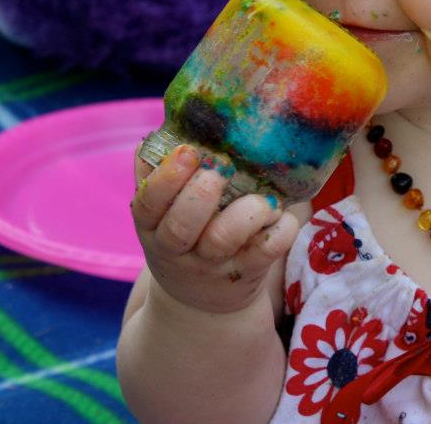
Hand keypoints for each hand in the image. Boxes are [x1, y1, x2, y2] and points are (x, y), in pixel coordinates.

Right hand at [131, 144, 298, 315]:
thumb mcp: (164, 215)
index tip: (188, 151)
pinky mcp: (247, 274)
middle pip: (181, 227)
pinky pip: (265, 252)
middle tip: (220, 169)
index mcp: (153, 226)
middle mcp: (177, 250)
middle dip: (200, 194)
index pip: (147, 204)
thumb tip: (166, 127)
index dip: (166, 178)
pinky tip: (283, 214)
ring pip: (223, 240)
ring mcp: (212, 266)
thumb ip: (164, 176)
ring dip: (246, 212)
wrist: (201, 303)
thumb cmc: (187, 237)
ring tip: (263, 196)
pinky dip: (280, 230)